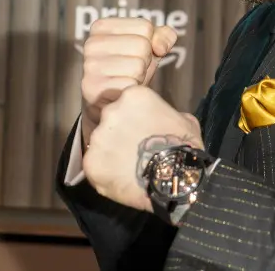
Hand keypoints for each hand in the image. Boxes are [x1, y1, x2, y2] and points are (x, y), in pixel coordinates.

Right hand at [80, 17, 177, 144]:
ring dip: (139, 77)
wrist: (111, 104)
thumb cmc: (130, 71)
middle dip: (144, 61)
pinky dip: (133, 91)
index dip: (149, 43)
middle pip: (142, 44)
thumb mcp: (149, 48)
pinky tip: (121, 93)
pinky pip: (130, 85)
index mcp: (102, 27)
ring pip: (137, 65)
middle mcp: (91, 43)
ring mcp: (90, 65)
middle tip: (131, 71)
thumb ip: (164, 36)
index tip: (135, 54)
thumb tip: (160, 47)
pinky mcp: (92, 87)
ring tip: (126, 80)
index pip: (144, 27)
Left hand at [82, 84, 202, 211]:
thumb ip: (165, 114)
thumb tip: (161, 120)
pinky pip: (94, 165)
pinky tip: (121, 178)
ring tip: (129, 167)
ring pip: (100, 143)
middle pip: (110, 120)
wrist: (175, 178)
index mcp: (133, 95)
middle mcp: (111, 111)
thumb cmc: (184, 146)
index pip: (126, 102)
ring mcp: (98, 137)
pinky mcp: (90, 161)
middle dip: (119, 133)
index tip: (141, 129)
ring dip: (111, 152)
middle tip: (134, 149)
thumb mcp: (184, 120)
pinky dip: (105, 172)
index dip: (133, 117)